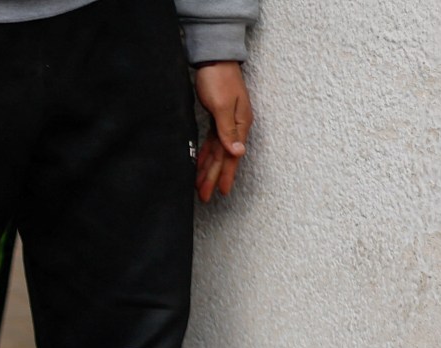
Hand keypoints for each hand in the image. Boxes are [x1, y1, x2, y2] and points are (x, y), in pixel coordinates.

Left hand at [193, 61, 252, 201]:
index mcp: (240, 124)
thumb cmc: (219, 78)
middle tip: (205, 196)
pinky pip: (212, 141)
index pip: (232, 156)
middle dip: (214, 177)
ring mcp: (227, 121)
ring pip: (217, 151)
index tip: (221, 192)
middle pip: (224, 157)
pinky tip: (199, 163)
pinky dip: (205, 154)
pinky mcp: (217, 117)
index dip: (226, 175)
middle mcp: (236, 125)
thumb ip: (228, 130)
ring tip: (199, 185)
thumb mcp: (223, 105)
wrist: (214, 57)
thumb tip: (238, 153)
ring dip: (208, 169)